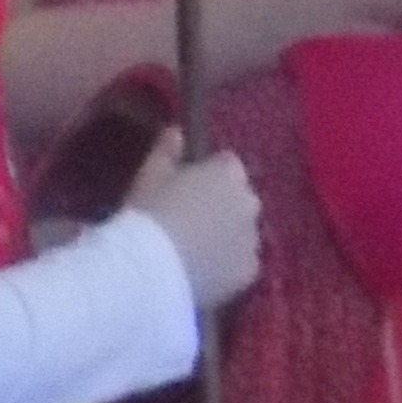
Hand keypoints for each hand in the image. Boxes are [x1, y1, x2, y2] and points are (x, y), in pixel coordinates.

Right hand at [130, 131, 262, 312]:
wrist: (151, 269)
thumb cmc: (149, 214)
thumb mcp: (150, 175)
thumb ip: (168, 150)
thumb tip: (176, 131)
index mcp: (229, 173)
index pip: (227, 164)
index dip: (208, 174)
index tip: (187, 187)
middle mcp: (250, 202)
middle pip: (241, 198)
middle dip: (223, 204)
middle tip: (190, 220)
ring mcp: (253, 238)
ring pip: (244, 232)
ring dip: (228, 235)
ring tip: (195, 250)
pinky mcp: (250, 270)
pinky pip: (243, 262)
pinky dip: (229, 265)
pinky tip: (204, 271)